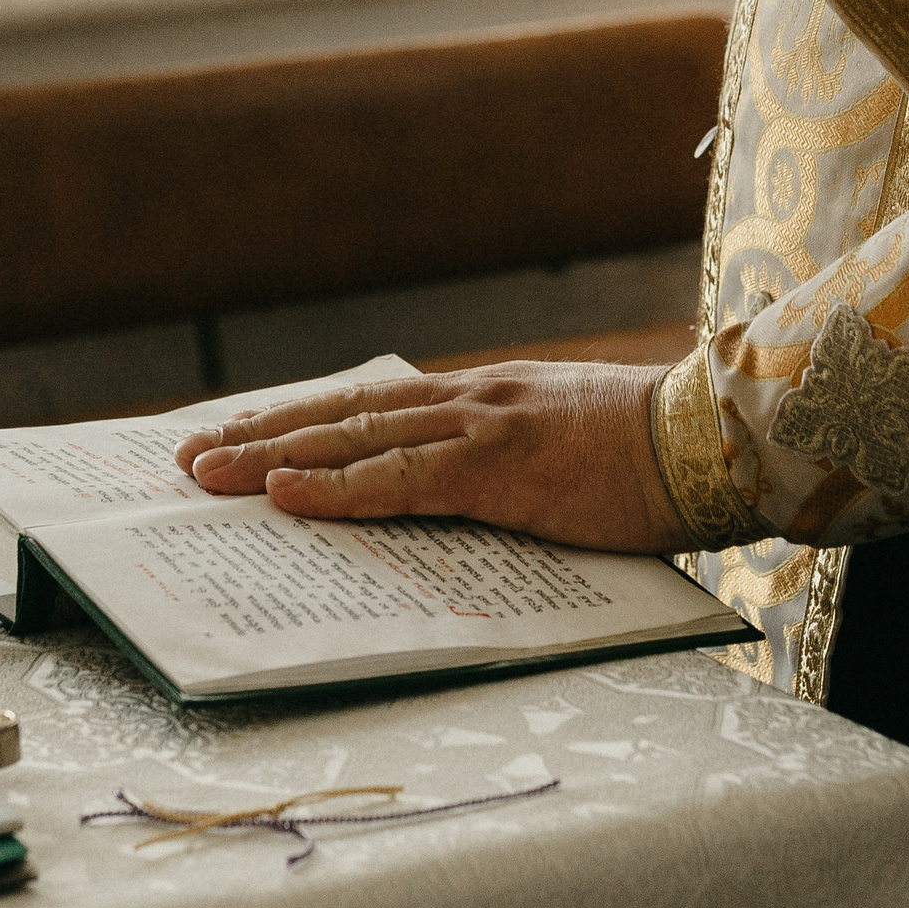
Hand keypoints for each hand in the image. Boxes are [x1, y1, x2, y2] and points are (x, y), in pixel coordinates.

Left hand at [172, 362, 689, 552]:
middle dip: (257, 435)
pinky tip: (284, 495)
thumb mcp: (563, 456)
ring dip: (270, 457)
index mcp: (482, 400)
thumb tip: (455, 507)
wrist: (723, 439)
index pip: (368, 406)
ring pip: (351, 440)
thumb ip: (504, 471)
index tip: (239, 435)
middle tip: (186, 456)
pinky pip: (399, 481)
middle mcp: (468, 401)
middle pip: (339, 414)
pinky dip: (335, 488)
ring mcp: (480, 427)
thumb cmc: (655, 460)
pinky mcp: (499, 465)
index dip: (298, 421)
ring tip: (205, 475)